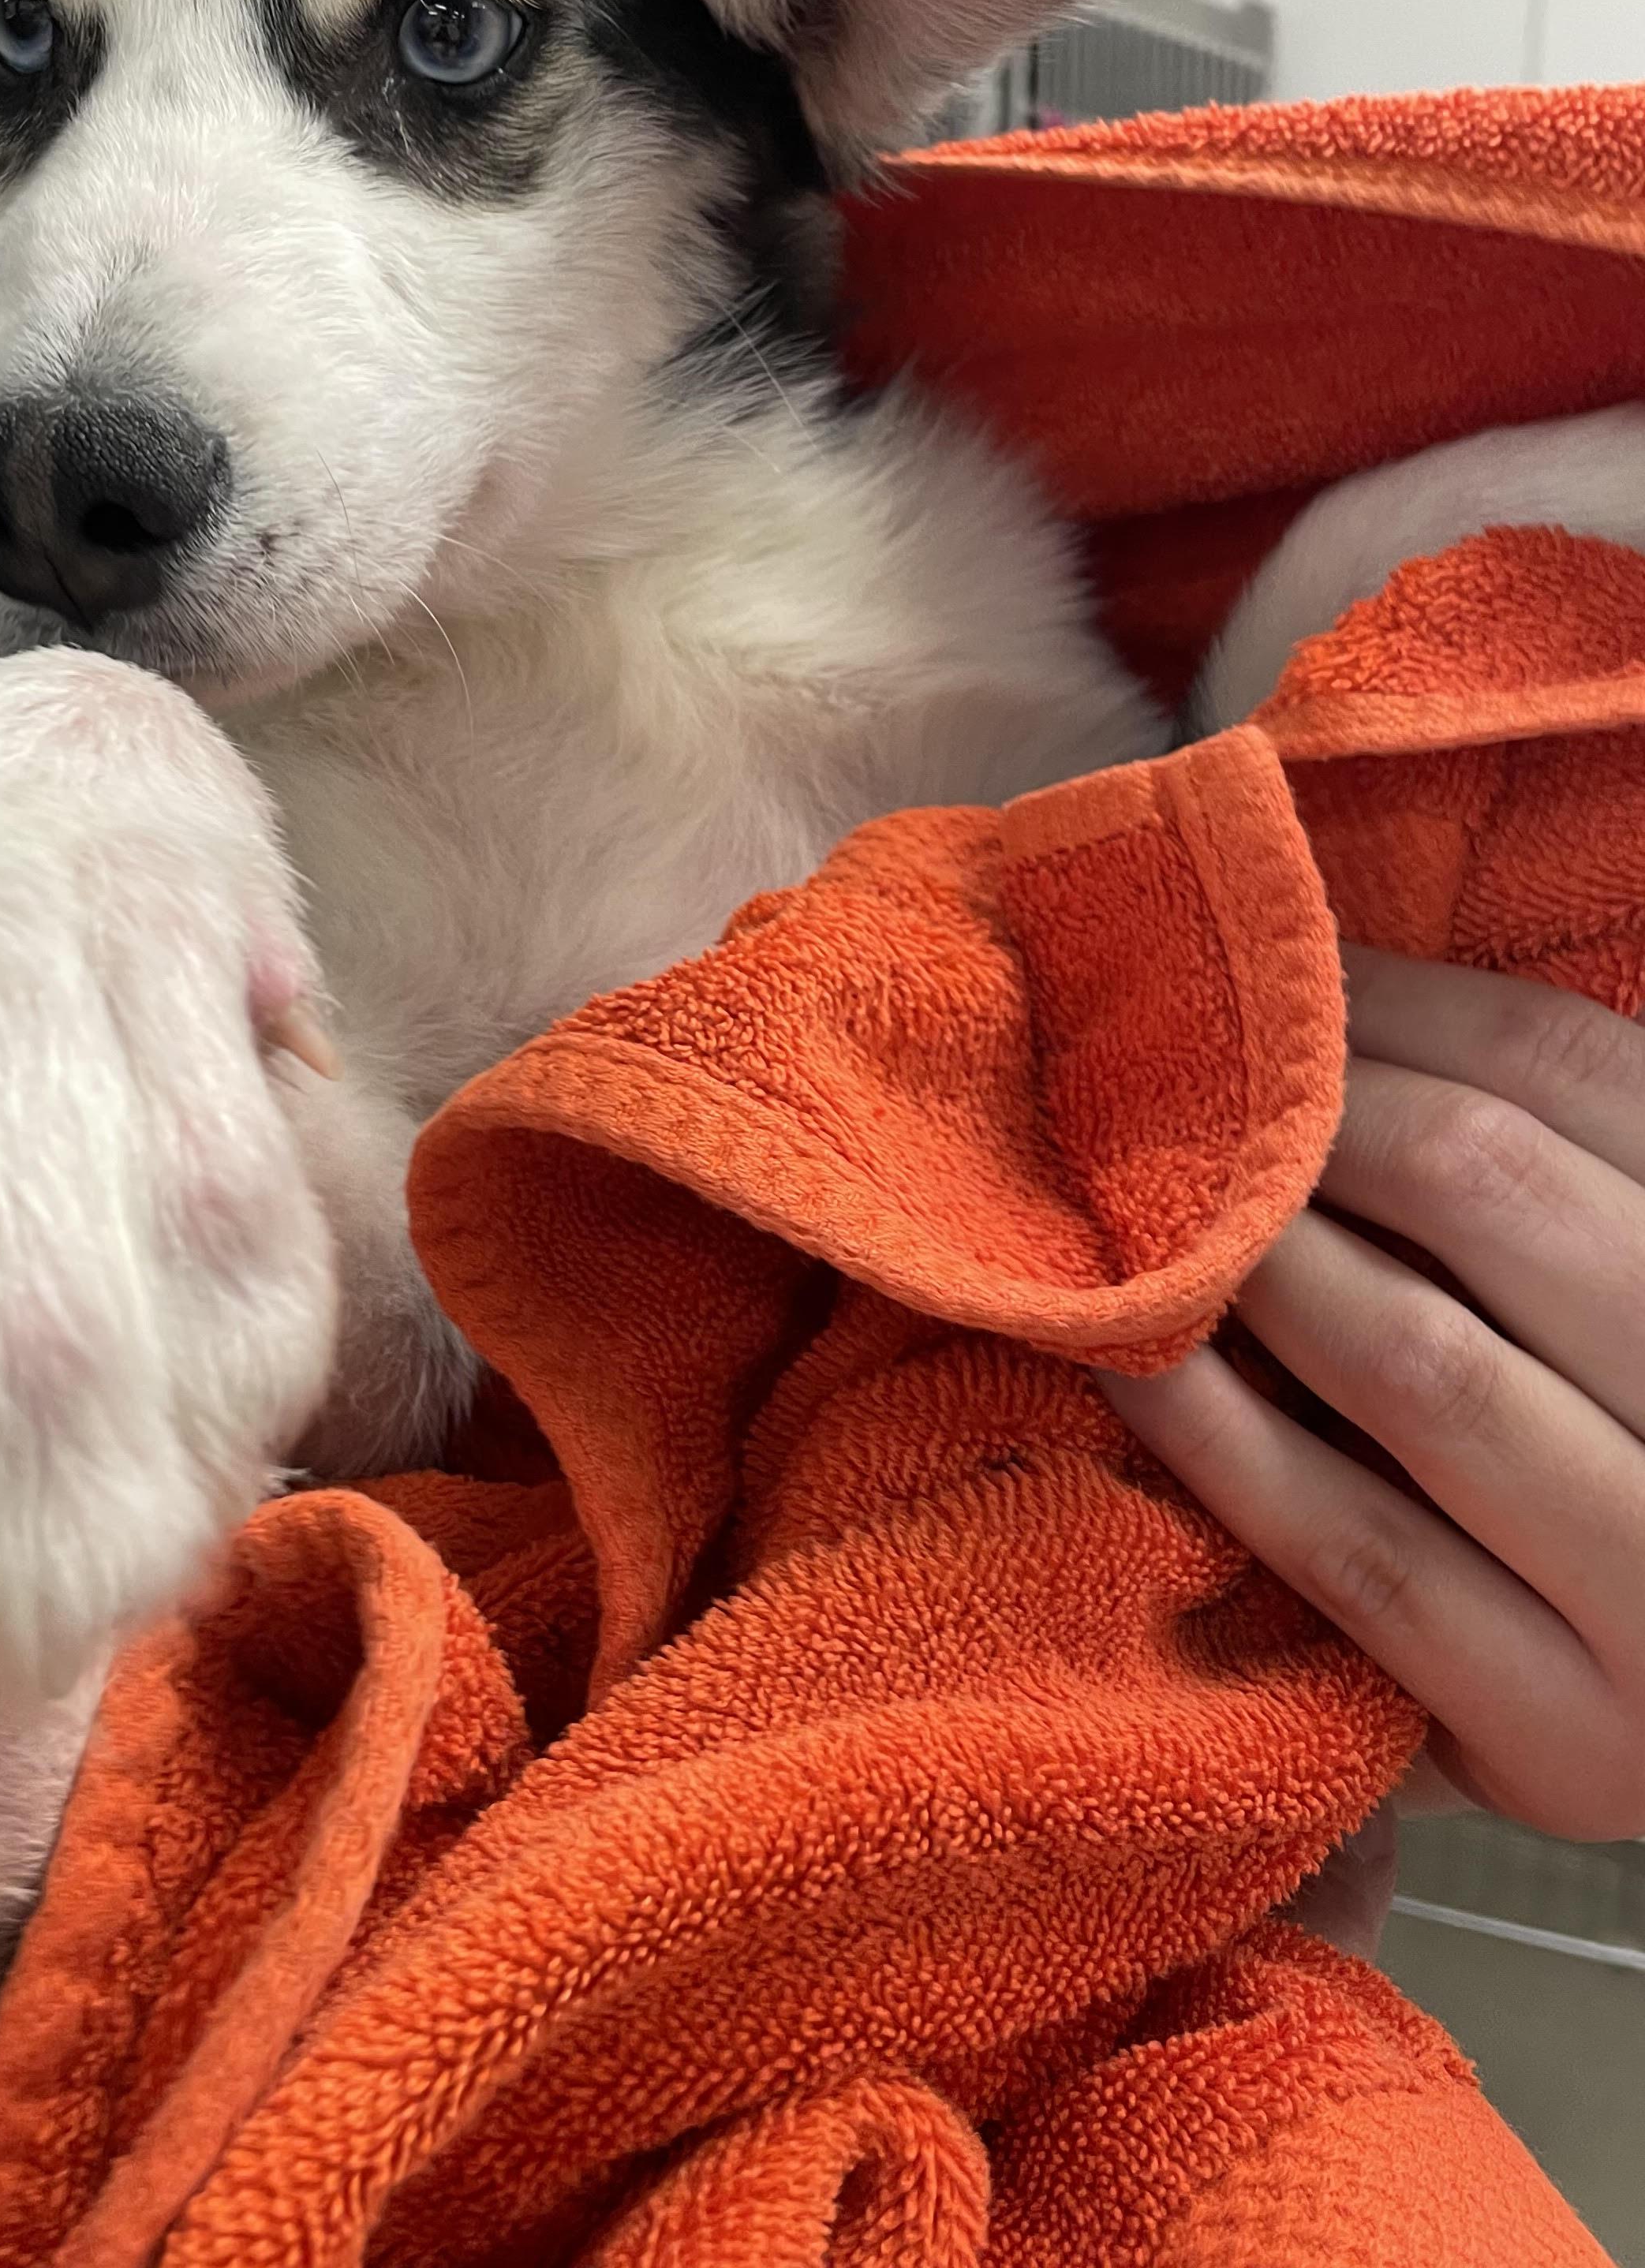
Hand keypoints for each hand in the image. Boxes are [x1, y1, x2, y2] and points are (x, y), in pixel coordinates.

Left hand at [1099, 946, 1644, 1847]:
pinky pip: (1357, 1552)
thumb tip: (1300, 1013)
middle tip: (1157, 1086)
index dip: (1393, 1003)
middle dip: (1293, 1120)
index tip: (1254, 978)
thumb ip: (1518, 1173)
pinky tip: (1126, 1372)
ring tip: (1130, 1202)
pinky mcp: (1571, 1744)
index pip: (1574, 1065)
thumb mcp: (1601, 1293)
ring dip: (1245, 1262)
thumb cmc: (1606, 1453)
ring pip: (1418, 1363)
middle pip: (1487, 1187)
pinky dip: (1219, 1446)